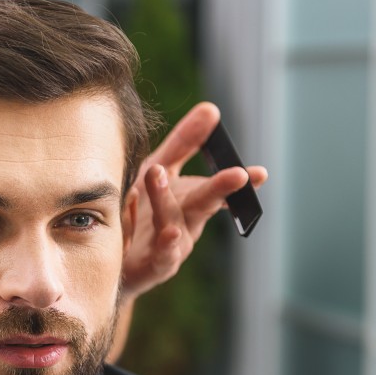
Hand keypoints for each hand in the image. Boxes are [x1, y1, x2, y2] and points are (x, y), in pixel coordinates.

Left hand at [121, 102, 267, 299]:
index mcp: (190, 198)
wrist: (114, 261)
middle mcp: (187, 222)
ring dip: (164, 197)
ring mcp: (172, 245)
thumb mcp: (159, 169)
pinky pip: (161, 254)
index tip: (260, 173)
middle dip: (221, 188)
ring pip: (172, 222)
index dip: (236, 179)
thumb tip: (211, 109)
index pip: (216, 185)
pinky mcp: (154, 265)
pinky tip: (167, 232)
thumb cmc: (140, 211)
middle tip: (240, 175)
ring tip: (156, 173)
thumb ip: (184, 143)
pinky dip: (164, 243)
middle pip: (204, 202)